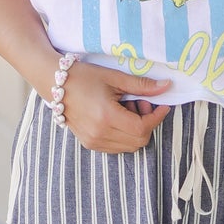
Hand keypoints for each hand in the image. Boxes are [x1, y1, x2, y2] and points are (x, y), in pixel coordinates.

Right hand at [57, 62, 171, 151]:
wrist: (56, 84)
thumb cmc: (84, 77)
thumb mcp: (115, 78)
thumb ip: (142, 85)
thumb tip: (167, 86)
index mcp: (106, 117)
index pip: (142, 127)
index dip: (156, 117)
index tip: (162, 106)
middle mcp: (100, 134)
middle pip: (139, 140)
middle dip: (147, 123)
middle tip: (141, 104)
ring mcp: (94, 141)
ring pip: (130, 146)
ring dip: (136, 130)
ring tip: (128, 110)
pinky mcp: (90, 144)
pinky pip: (117, 147)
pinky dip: (125, 136)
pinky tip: (118, 118)